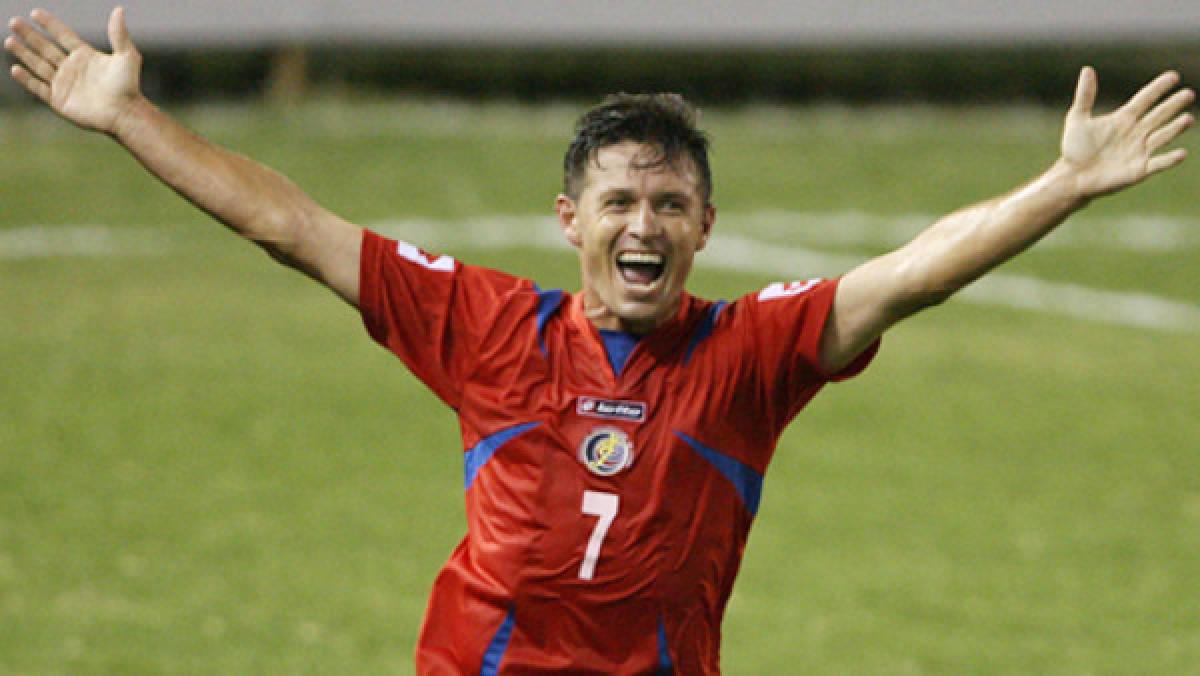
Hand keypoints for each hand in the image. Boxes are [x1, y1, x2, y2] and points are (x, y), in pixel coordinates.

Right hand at [5, 7, 142, 134]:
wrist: (125, 113)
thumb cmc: (129, 86)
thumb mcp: (127, 56)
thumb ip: (119, 34)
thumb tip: (119, 10)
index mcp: (85, 56)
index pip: (63, 35)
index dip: (49, 24)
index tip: (34, 13)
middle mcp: (72, 68)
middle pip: (45, 48)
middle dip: (30, 36)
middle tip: (14, 22)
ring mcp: (64, 84)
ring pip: (38, 65)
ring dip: (24, 53)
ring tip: (9, 41)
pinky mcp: (59, 101)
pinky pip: (38, 88)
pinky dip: (27, 79)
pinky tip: (15, 69)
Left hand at [1060, 66, 1193, 197]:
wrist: (1072, 177)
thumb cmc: (1074, 149)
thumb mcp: (1077, 119)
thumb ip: (1085, 96)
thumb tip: (1087, 69)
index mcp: (1124, 118)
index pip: (1145, 99)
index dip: (1158, 88)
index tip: (1173, 76)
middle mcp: (1136, 132)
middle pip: (1159, 115)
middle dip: (1173, 105)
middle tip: (1188, 94)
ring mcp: (1139, 151)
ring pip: (1162, 137)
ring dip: (1175, 129)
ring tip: (1188, 119)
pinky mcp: (1139, 170)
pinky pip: (1158, 163)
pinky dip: (1169, 159)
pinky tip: (1181, 153)